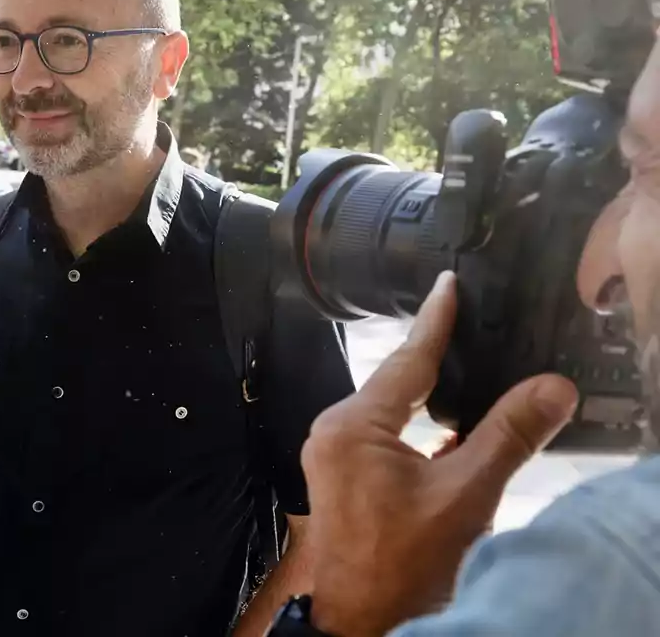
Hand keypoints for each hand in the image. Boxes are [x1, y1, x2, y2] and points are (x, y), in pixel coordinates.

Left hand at [302, 271, 578, 636]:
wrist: (363, 620)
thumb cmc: (402, 566)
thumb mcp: (465, 495)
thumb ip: (507, 436)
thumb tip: (551, 388)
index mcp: (353, 426)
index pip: (406, 360)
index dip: (435, 321)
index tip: (448, 283)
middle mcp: (334, 432)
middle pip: (395, 380)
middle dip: (433, 354)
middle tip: (465, 316)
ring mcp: (333, 455)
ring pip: (388, 408)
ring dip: (426, 392)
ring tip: (463, 361)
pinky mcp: (341, 476)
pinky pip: (381, 433)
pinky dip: (415, 424)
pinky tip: (445, 426)